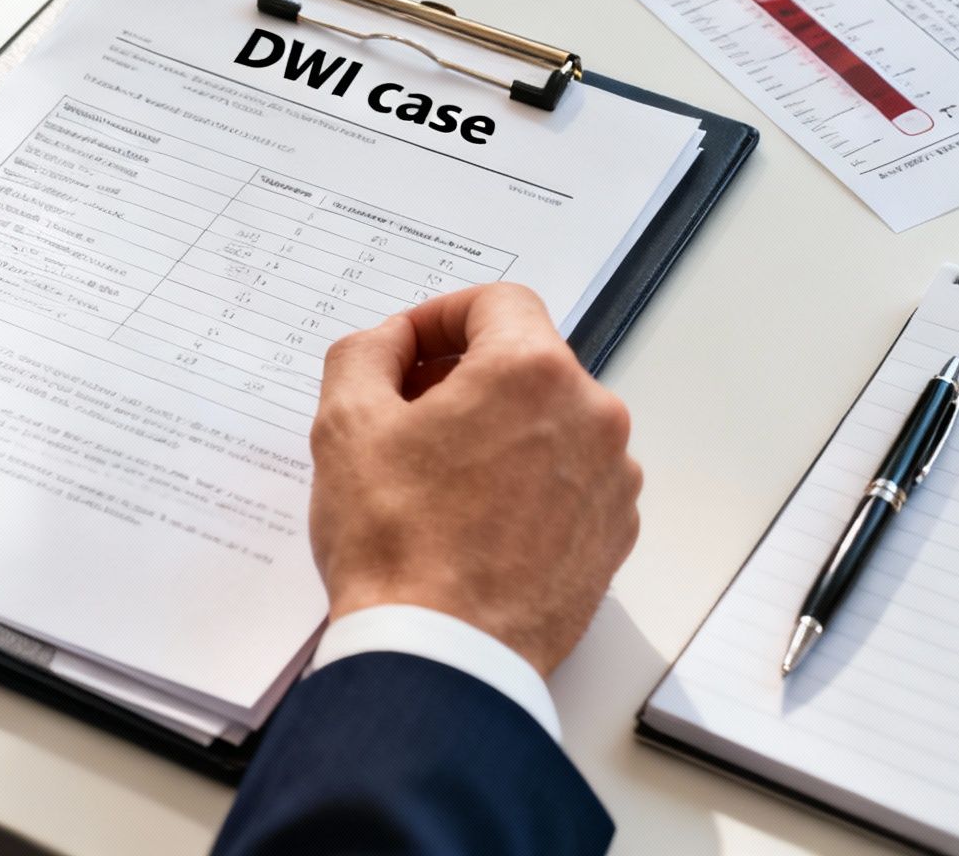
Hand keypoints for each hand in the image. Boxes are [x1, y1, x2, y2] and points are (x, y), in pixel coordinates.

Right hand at [308, 283, 640, 675]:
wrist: (443, 655)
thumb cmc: (398, 545)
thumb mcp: (346, 425)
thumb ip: (365, 353)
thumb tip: (390, 344)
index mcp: (532, 372)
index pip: (496, 303)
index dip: (439, 317)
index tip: (408, 351)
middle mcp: (591, 415)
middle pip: (525, 362)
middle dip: (463, 377)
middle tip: (405, 417)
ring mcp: (611, 479)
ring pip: (549, 422)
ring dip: (497, 430)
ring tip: (436, 479)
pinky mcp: (612, 535)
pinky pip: (569, 480)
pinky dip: (526, 482)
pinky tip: (472, 520)